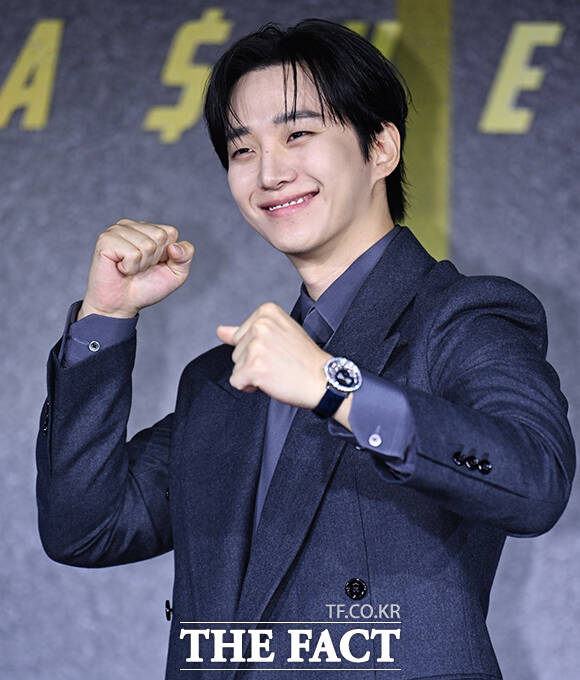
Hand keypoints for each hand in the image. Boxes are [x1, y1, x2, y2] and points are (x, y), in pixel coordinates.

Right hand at [78, 218, 194, 318]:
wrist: (122, 305)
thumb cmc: (146, 288)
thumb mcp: (176, 273)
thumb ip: (186, 256)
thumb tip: (174, 246)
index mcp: (148, 229)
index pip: (171, 232)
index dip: (167, 254)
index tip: (154, 264)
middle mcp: (132, 226)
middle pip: (160, 236)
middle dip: (154, 259)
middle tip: (140, 268)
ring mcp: (117, 230)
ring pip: (147, 245)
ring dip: (141, 265)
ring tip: (130, 269)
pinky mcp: (106, 240)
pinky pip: (132, 253)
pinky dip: (129, 268)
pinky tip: (120, 269)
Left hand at [216, 302, 329, 408]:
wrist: (323, 379)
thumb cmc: (303, 358)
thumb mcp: (277, 334)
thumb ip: (245, 331)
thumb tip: (219, 331)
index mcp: (266, 311)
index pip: (241, 335)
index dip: (257, 348)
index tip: (279, 349)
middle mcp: (260, 324)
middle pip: (236, 350)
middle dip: (253, 361)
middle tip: (280, 362)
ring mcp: (256, 346)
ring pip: (236, 366)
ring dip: (252, 374)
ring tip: (277, 370)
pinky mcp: (253, 367)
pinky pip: (236, 382)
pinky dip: (250, 387)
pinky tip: (271, 381)